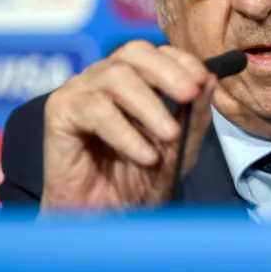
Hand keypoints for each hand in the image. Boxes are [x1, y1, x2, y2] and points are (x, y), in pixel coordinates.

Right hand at [41, 40, 216, 213]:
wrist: (101, 220)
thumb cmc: (136, 181)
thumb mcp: (177, 149)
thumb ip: (194, 116)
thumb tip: (211, 78)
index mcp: (131, 78)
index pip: (155, 52)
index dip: (180, 60)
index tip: (203, 81)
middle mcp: (103, 78)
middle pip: (133, 52)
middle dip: (167, 72)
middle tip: (190, 95)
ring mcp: (79, 91)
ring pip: (115, 77)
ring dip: (149, 105)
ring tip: (169, 134)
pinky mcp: (59, 112)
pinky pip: (94, 109)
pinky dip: (124, 132)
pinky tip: (144, 156)